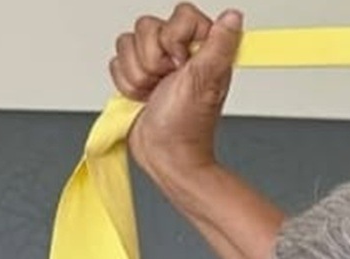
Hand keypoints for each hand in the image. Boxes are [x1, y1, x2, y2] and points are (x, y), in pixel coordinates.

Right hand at [109, 4, 242, 175]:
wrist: (165, 153)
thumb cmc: (187, 124)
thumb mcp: (206, 78)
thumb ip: (219, 43)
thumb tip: (233, 17)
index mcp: (204, 49)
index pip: (182, 13)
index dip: (174, 38)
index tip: (182, 64)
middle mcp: (181, 52)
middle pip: (148, 26)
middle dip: (153, 59)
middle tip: (167, 81)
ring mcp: (157, 63)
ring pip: (127, 42)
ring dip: (138, 74)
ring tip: (155, 92)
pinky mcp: (137, 74)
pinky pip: (116, 61)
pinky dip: (126, 83)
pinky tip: (143, 97)